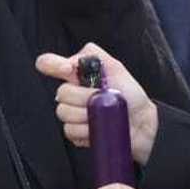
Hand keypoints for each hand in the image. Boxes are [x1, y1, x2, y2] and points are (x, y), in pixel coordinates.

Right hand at [43, 43, 158, 164]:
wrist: (140, 122)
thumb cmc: (130, 95)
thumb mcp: (115, 67)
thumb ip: (93, 55)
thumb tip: (71, 61)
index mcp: (78, 76)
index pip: (49, 64)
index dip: (52, 65)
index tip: (67, 70)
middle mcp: (72, 94)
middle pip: (61, 93)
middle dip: (84, 96)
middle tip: (101, 98)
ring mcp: (72, 114)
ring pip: (64, 113)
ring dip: (86, 114)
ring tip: (102, 114)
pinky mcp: (75, 133)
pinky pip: (70, 131)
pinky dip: (86, 130)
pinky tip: (97, 127)